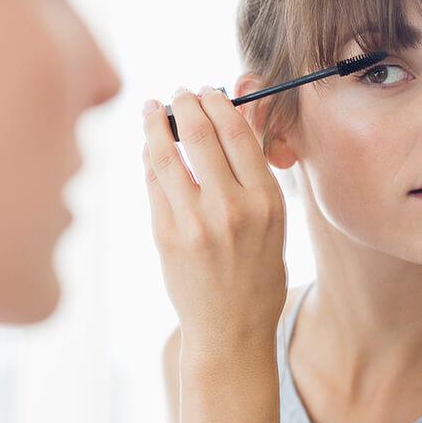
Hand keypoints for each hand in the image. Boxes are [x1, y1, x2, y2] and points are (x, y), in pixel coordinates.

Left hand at [142, 86, 286, 355]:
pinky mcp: (165, 235)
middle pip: (200, 133)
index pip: (237, 132)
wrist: (230, 330)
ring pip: (166, 154)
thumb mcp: (273, 221)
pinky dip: (149, 159)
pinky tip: (148, 148)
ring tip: (151, 108)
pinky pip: (153, 183)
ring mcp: (194, 222)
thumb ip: (252, 173)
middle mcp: (231, 207)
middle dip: (185, 103)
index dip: (218, 103)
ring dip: (155, 123)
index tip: (207, 92)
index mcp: (266, 201)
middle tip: (179, 92)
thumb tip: (232, 118)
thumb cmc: (256, 273)